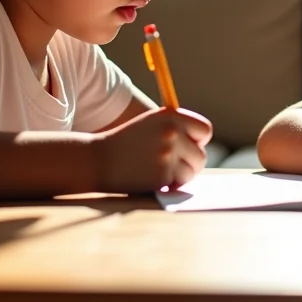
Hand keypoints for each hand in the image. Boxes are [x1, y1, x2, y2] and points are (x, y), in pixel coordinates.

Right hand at [96, 107, 211, 192]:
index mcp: (172, 117)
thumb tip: (200, 146)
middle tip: (176, 166)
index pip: (205, 130)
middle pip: (201, 155)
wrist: (97, 159)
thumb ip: (176, 129)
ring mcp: (168, 155)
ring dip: (181, 176)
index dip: (198, 141)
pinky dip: (170, 185)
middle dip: (191, 164)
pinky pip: (178, 184)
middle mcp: (172, 133)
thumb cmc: (127, 143)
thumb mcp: (151, 125)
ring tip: (163, 173)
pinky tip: (154, 179)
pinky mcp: (162, 175)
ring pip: (192, 172)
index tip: (188, 147)